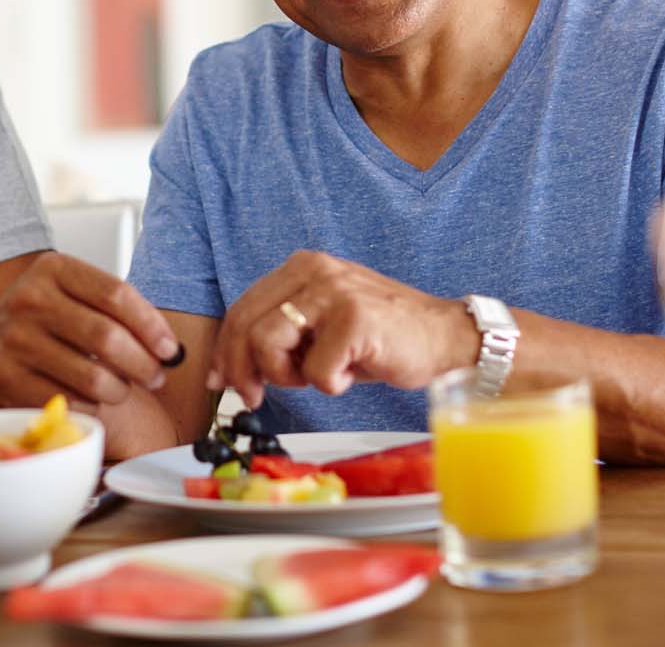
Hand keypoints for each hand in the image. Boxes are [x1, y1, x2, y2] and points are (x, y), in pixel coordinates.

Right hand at [0, 252, 180, 411]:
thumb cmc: (47, 319)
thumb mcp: (74, 294)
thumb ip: (118, 310)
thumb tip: (168, 349)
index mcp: (53, 268)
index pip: (116, 295)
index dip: (152, 326)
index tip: (170, 349)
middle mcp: (28, 299)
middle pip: (107, 337)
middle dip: (144, 364)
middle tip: (155, 377)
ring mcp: (13, 340)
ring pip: (93, 377)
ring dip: (120, 391)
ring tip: (122, 389)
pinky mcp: (4, 379)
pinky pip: (69, 403)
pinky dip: (90, 408)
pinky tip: (92, 401)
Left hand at [210, 250, 475, 407]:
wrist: (443, 337)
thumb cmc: (379, 338)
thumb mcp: (321, 324)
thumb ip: (279, 332)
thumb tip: (229, 369)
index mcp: (302, 266)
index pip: (243, 308)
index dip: (225, 350)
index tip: (220, 380)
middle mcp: (314, 270)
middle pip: (246, 325)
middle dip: (243, 370)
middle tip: (253, 397)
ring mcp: (334, 292)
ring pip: (269, 345)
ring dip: (289, 376)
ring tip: (320, 375)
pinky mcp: (354, 319)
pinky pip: (317, 371)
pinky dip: (332, 385)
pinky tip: (354, 372)